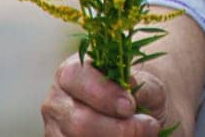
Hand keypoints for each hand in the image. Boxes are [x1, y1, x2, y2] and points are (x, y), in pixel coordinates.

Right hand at [42, 54, 167, 136]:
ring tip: (145, 133)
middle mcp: (57, 101)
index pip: (76, 77)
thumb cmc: (137, 95)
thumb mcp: (146, 83)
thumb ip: (141, 85)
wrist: (135, 116)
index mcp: (72, 73)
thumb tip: (130, 88)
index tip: (130, 107)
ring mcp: (55, 128)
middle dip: (119, 129)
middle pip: (79, 122)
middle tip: (149, 126)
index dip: (104, 94)